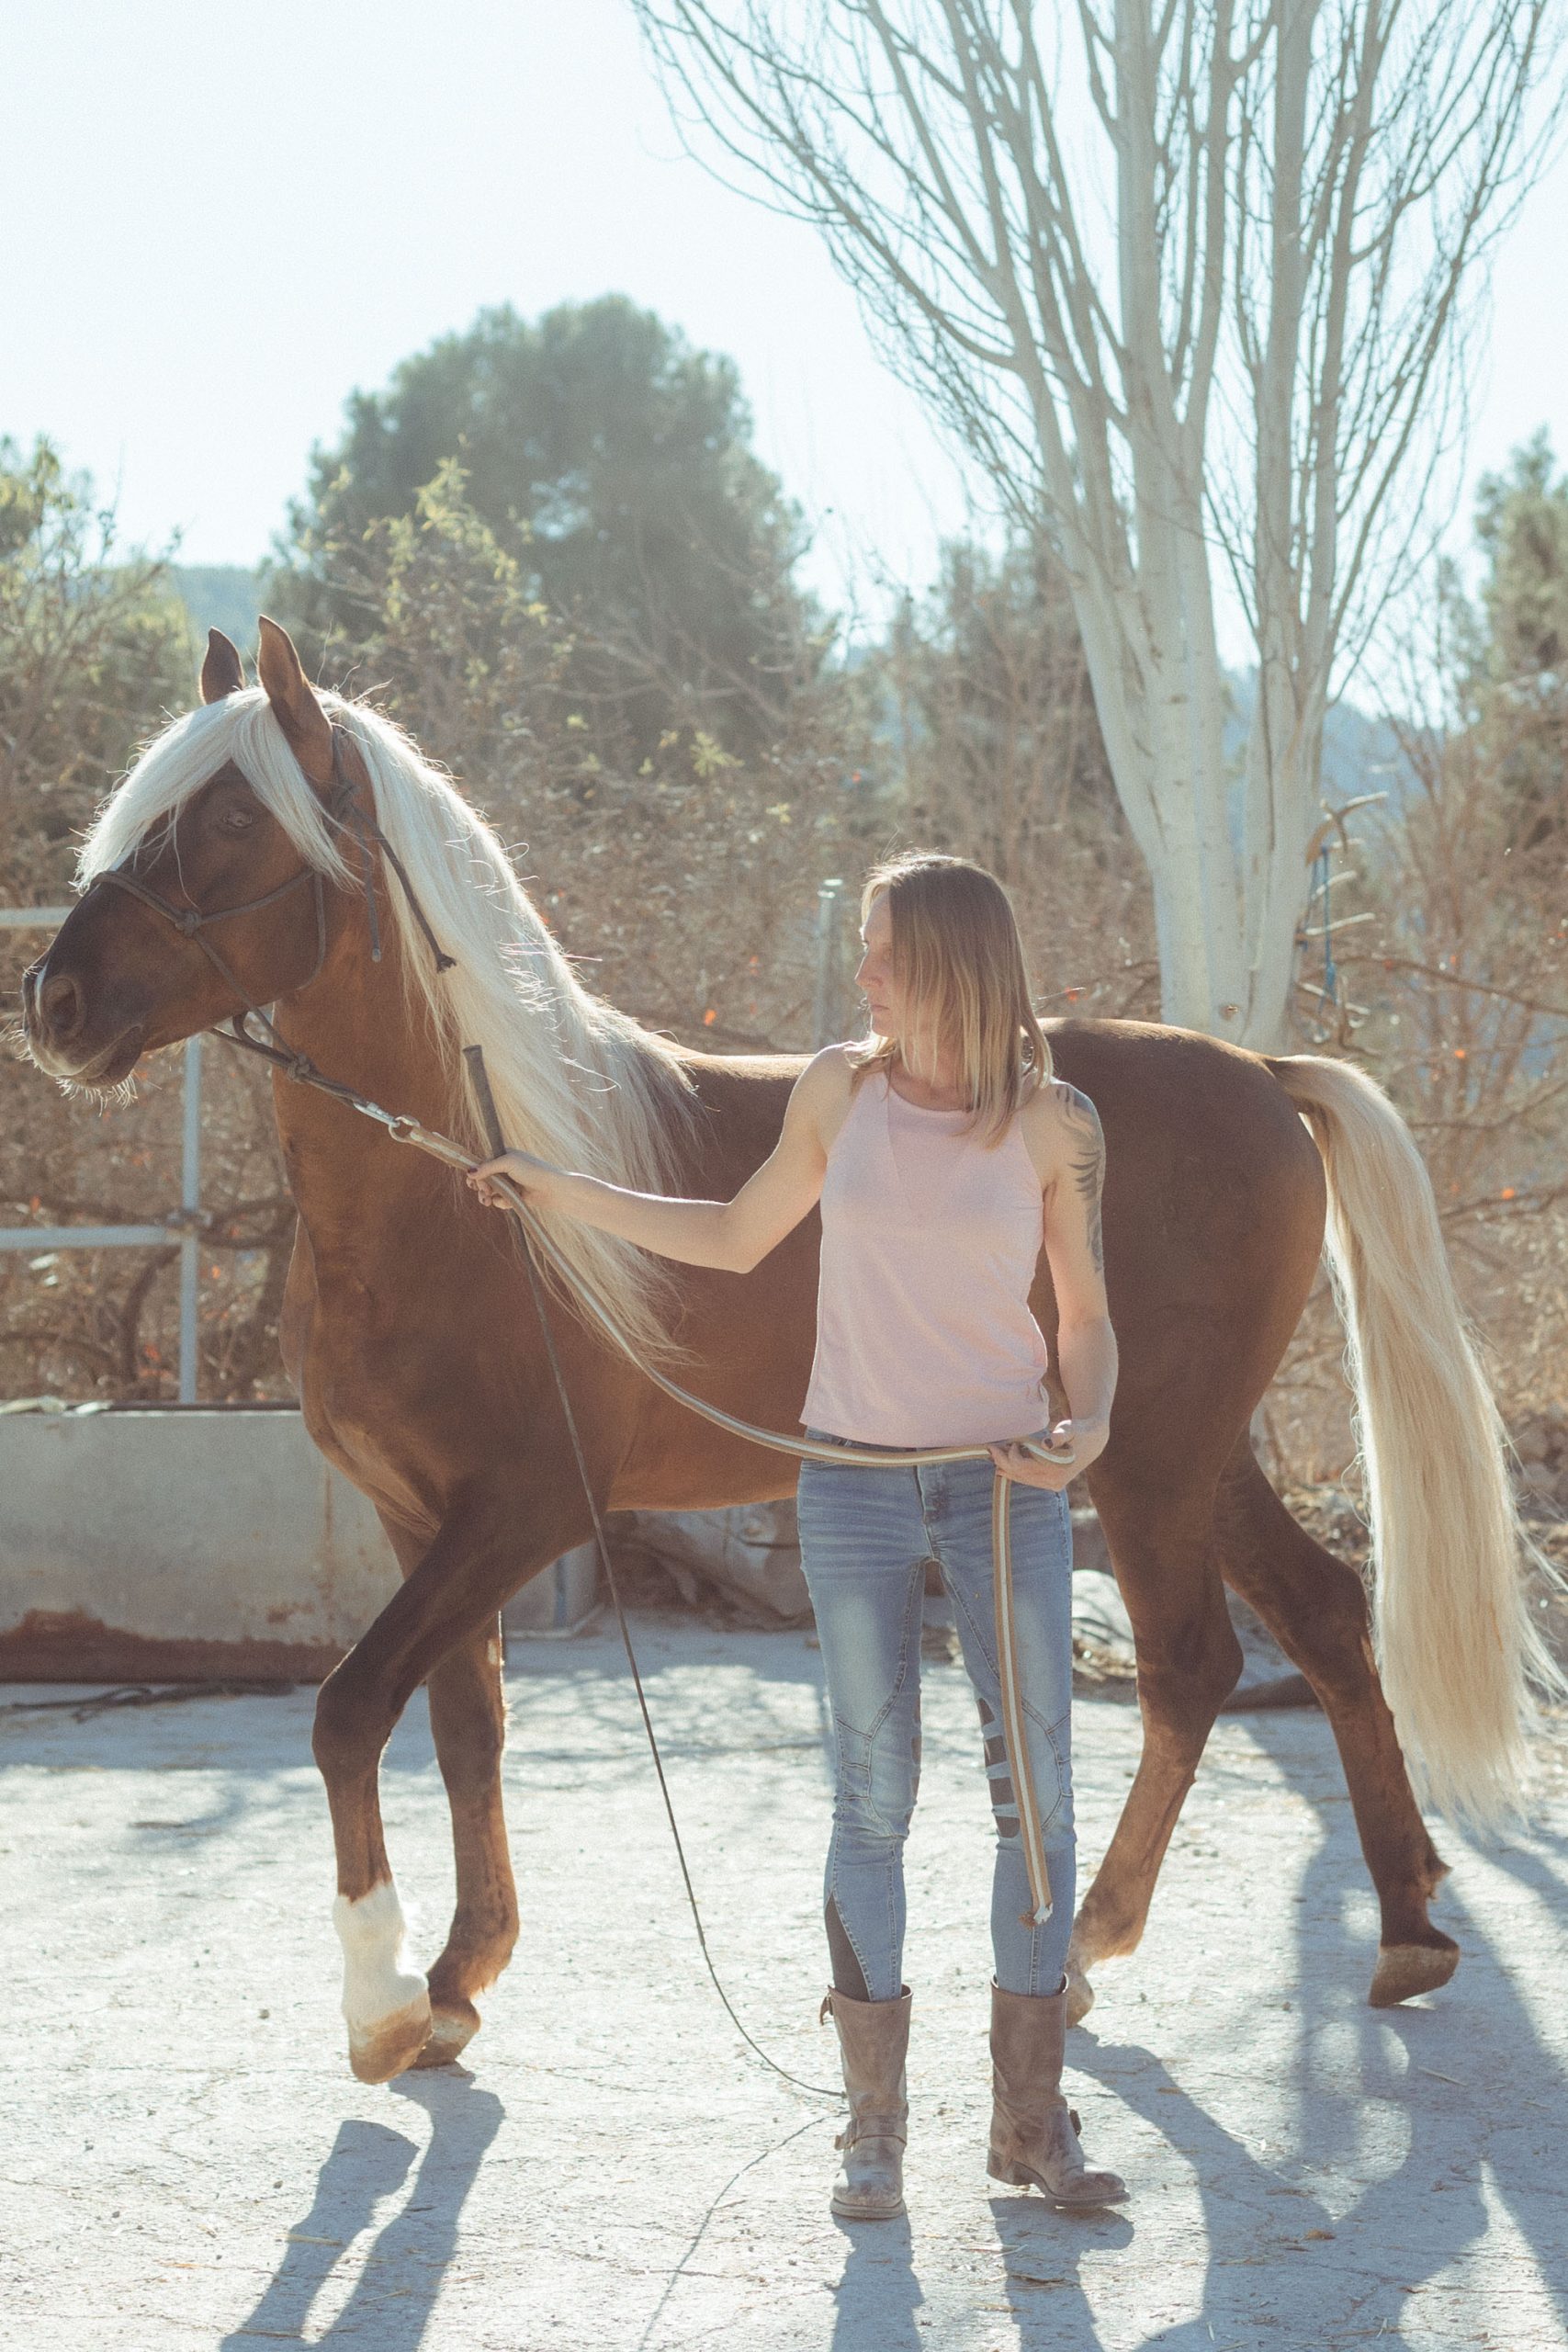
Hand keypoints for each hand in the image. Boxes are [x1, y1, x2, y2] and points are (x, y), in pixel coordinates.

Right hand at [466, 1149, 566, 1213]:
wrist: (553, 1189)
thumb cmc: (533, 1171)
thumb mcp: (508, 1163)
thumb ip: (488, 1167)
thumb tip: (469, 1171)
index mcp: (504, 1156)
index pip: (482, 1164)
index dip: (476, 1174)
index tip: (473, 1183)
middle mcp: (505, 1168)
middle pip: (484, 1179)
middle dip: (481, 1187)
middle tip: (485, 1193)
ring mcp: (510, 1183)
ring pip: (490, 1191)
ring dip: (486, 1197)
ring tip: (487, 1201)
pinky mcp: (514, 1195)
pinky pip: (500, 1200)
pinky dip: (501, 1202)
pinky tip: (508, 1202)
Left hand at [987, 1418, 1105, 1489]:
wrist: (1093, 1441)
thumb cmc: (1079, 1431)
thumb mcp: (1070, 1429)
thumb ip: (1058, 1435)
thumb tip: (1045, 1443)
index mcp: (1058, 1469)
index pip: (1024, 1466)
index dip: (1012, 1455)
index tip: (1012, 1442)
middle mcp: (1054, 1481)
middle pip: (1021, 1474)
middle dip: (1003, 1461)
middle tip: (990, 1448)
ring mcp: (1053, 1485)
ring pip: (1023, 1479)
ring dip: (1007, 1468)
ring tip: (994, 1456)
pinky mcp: (1052, 1484)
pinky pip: (1029, 1481)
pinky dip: (1015, 1474)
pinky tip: (1003, 1469)